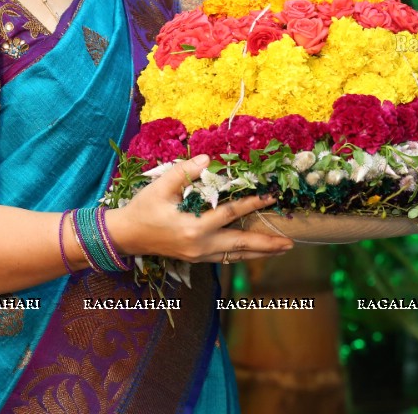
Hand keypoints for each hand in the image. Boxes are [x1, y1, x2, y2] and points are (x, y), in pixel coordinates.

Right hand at [107, 154, 293, 262]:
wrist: (126, 235)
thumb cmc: (142, 209)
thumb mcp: (160, 186)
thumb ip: (185, 172)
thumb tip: (208, 159)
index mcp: (192, 227)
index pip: (229, 214)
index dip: (251, 203)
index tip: (270, 196)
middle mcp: (199, 246)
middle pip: (240, 245)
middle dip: (266, 243)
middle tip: (290, 242)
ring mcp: (198, 256)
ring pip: (235, 256)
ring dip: (259, 253)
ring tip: (281, 249)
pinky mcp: (196, 259)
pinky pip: (225, 259)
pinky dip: (242, 255)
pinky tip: (254, 251)